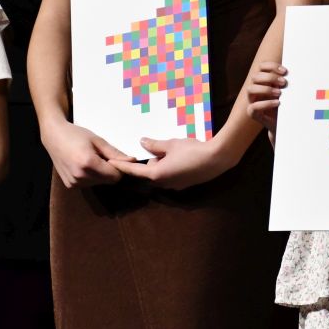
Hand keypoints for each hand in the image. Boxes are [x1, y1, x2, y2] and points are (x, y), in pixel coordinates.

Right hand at [41, 118, 125, 187]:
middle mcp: (80, 176)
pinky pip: (89, 184)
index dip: (119, 167)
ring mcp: (74, 183)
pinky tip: (85, 165)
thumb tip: (132, 161)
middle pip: (108, 181)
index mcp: (88, 164)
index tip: (116, 158)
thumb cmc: (76, 135)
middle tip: (103, 156)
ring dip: (101, 174)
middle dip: (111, 170)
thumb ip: (115, 153)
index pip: (115, 176)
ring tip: (93, 159)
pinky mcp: (70, 185)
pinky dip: (92, 176)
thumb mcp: (98, 141)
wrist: (54, 136)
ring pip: (99, 183)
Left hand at [110, 136, 227, 189]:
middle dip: (146, 164)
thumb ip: (154, 144)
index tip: (111, 164)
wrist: (217, 159)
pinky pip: (169, 178)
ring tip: (167, 153)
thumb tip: (142, 142)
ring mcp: (174, 186)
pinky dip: (167, 170)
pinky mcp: (184, 185)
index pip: (134, 170)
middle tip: (149, 152)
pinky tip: (177, 159)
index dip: (122, 166)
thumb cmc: (192, 150)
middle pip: (147, 175)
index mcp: (157, 174)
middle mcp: (163, 184)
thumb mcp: (171, 144)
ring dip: (158, 167)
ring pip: (158, 177)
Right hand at [246, 61, 286, 133]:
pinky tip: (277, 102)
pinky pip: (253, 107)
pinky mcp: (253, 113)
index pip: (261, 67)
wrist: (284, 122)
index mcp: (263, 81)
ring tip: (279, 93)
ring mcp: (252, 101)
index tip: (285, 71)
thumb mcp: (287, 91)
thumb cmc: (286, 103)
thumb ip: (286, 82)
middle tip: (284, 82)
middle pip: (255, 77)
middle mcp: (256, 89)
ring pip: (250, 89)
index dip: (271, 66)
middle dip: (270, 77)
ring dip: (266, 89)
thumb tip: (291, 72)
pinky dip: (266, 103)